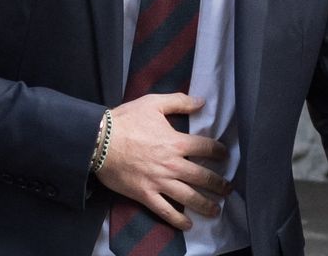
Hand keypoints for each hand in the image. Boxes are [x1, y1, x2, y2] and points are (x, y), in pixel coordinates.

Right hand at [95, 93, 231, 229]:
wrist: (99, 141)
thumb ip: (179, 101)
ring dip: (205, 204)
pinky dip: (178, 220)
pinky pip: (165, 211)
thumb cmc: (126, 120)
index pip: (206, 148)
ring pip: (189, 197)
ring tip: (216, 210)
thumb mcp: (153, 103)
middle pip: (202, 177)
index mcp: (176, 142)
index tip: (224, 155)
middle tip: (228, 189)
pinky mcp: (145, 195)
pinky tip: (188, 225)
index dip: (219, 151)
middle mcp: (172, 165)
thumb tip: (201, 102)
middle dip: (219, 184)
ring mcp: (160, 182)